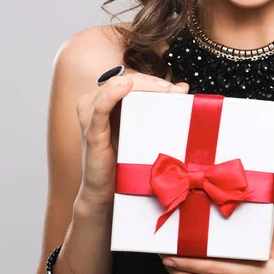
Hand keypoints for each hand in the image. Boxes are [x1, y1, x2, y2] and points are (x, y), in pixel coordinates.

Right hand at [75, 70, 188, 207]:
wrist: (107, 193)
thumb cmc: (125, 161)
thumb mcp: (144, 130)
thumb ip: (160, 106)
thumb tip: (182, 87)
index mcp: (107, 101)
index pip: (132, 80)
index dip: (154, 81)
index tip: (177, 90)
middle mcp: (95, 104)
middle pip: (124, 81)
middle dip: (151, 83)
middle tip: (174, 90)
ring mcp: (90, 116)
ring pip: (113, 87)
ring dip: (140, 85)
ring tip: (163, 90)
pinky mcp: (91, 132)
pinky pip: (100, 107)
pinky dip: (113, 94)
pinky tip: (127, 86)